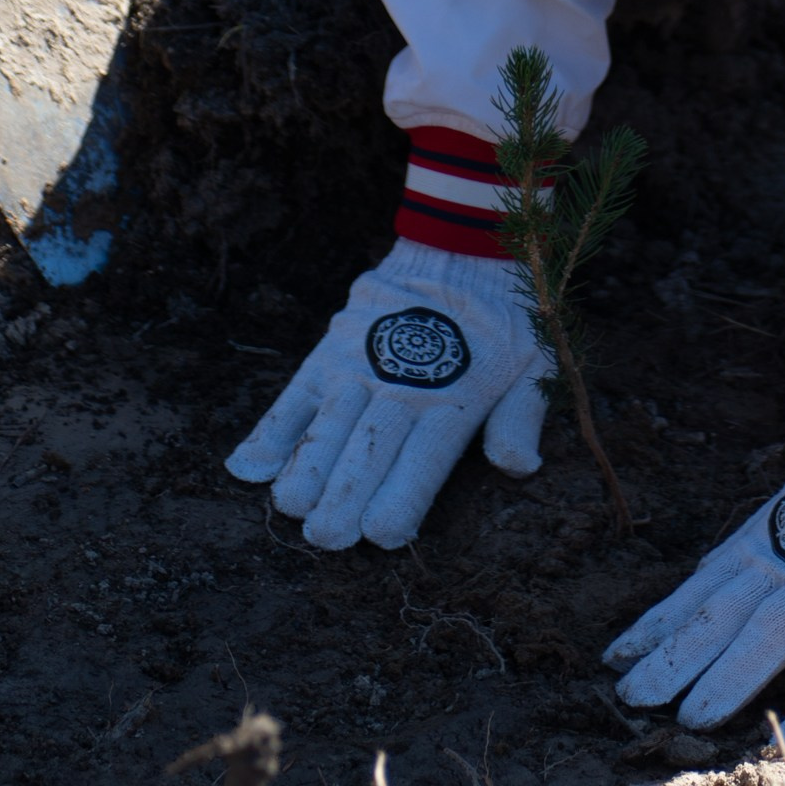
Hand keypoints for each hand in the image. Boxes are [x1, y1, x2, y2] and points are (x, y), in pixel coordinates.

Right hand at [225, 241, 550, 549]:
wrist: (461, 248)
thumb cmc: (504, 321)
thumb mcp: (535, 363)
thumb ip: (521, 417)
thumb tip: (520, 467)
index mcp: (455, 398)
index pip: (423, 459)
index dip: (400, 499)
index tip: (381, 535)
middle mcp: (402, 383)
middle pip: (367, 449)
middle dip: (344, 497)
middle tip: (325, 537)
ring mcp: (360, 363)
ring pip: (326, 425)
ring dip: (306, 467)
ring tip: (291, 508)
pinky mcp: (331, 347)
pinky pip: (295, 394)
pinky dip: (271, 430)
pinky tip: (249, 468)